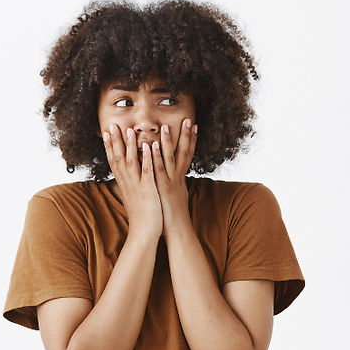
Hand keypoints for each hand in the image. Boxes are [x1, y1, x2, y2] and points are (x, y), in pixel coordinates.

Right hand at [102, 124, 163, 241]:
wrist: (144, 233)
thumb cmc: (141, 216)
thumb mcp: (133, 197)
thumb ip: (130, 186)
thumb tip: (127, 179)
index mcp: (124, 184)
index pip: (113, 161)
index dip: (109, 146)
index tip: (105, 132)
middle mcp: (127, 183)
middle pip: (118, 158)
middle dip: (115, 141)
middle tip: (111, 125)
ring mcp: (137, 186)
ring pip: (131, 162)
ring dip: (129, 146)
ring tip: (128, 130)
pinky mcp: (148, 191)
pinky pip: (147, 172)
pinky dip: (147, 159)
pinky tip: (148, 148)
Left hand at [149, 118, 197, 233]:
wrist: (176, 229)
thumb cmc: (174, 214)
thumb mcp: (177, 194)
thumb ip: (175, 183)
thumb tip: (175, 176)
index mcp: (181, 177)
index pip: (188, 154)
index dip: (192, 140)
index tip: (194, 126)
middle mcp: (178, 177)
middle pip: (184, 152)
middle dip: (187, 136)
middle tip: (189, 119)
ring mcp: (170, 181)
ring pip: (171, 158)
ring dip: (169, 141)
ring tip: (168, 125)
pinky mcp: (162, 186)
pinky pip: (159, 169)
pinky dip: (157, 156)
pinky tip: (154, 144)